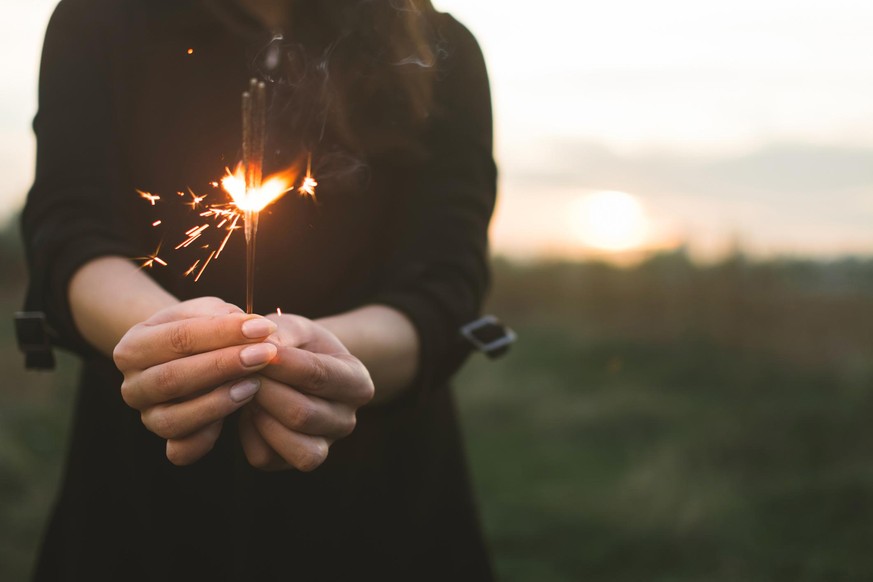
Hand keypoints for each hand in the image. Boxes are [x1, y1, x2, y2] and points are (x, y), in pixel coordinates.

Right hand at [113, 297, 278, 464]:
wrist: (187, 357)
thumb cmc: (201, 329)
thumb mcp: (208, 311)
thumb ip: (224, 315)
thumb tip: (251, 328)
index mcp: (133, 346)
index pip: (177, 338)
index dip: (222, 332)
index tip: (263, 327)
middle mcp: (133, 385)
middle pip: (172, 378)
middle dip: (224, 365)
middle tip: (265, 354)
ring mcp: (147, 417)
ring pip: (173, 420)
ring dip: (219, 403)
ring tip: (255, 384)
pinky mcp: (167, 441)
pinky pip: (182, 451)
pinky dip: (209, 437)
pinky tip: (239, 413)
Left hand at [238, 313, 374, 471]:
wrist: (298, 370)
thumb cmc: (298, 346)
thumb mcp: (295, 328)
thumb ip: (280, 333)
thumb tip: (257, 350)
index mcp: (357, 383)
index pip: (318, 375)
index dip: (281, 363)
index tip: (253, 349)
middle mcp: (346, 420)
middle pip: (302, 414)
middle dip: (265, 391)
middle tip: (241, 370)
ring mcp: (324, 445)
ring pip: (291, 444)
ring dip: (260, 416)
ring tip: (247, 392)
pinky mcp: (293, 460)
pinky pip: (265, 457)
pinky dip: (249, 434)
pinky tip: (249, 410)